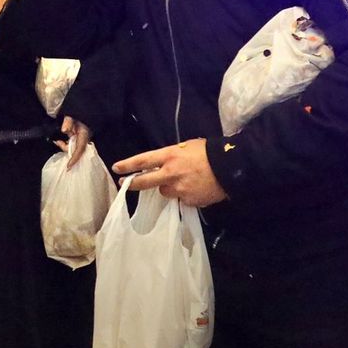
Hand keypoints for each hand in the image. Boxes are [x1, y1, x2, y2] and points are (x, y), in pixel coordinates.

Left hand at [60, 115, 93, 169]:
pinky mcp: (79, 139)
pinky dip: (66, 144)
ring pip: (73, 148)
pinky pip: (72, 145)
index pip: (80, 149)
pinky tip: (61, 141)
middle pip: (75, 150)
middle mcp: (84, 139)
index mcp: (84, 135)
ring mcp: (81, 139)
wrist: (83, 110)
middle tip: (57, 142)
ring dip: (65, 146)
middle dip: (65, 148)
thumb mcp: (72, 115)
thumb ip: (68, 122)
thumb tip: (64, 130)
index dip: (75, 158)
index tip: (68, 166)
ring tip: (58, 140)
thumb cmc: (78, 114)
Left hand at [113, 139, 227, 206]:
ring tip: (184, 181)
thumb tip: (163, 164)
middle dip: (133, 183)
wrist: (231, 167)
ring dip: (169, 188)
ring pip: (165, 191)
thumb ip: (172, 156)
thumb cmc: (208, 152)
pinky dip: (185, 195)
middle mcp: (171, 173)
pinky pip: (182, 199)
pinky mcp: (189, 200)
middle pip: (145, 182)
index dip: (128, 165)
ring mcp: (179, 189)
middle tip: (125, 184)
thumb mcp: (186, 147)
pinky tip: (196, 188)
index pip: (143, 160)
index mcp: (170, 156)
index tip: (117, 168)